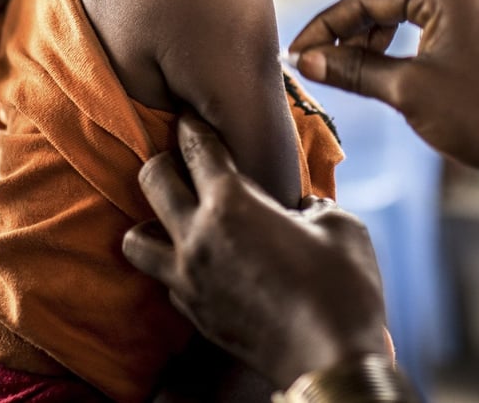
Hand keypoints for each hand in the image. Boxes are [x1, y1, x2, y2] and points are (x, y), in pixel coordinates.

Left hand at [123, 112, 388, 388]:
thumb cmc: (344, 288)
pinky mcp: (192, 313)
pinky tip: (203, 263)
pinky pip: (164, 279)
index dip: (192, 124)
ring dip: (152, 220)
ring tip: (178, 218)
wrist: (332, 362)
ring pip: (135, 238)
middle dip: (164, 159)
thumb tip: (300, 208)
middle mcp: (196, 237)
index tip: (192, 116)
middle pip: (151, 179)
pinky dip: (175, 264)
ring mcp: (188, 279)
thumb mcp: (341, 225)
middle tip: (185, 160)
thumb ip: (310, 204)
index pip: (194, 146)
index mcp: (230, 204)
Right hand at [287, 0, 478, 208]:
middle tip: (322, 51)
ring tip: (345, 63)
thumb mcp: (407, 92)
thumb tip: (307, 60)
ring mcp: (468, 13)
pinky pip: (418, 23)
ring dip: (368, 27)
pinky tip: (374, 66)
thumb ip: (353, 70)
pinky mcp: (470, 37)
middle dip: (348, 16)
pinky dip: (390, 39)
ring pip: (401, 3)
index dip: (327, 25)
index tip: (298, 53)